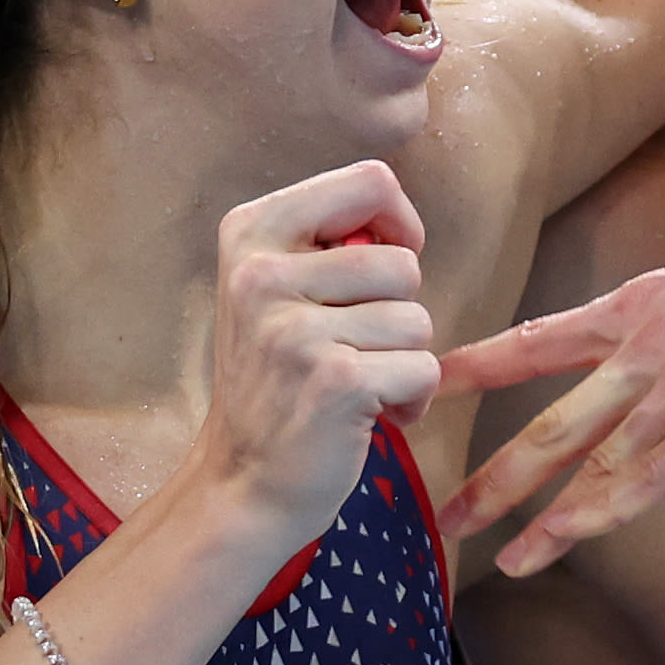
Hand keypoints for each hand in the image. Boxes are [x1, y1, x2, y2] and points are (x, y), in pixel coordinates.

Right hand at [199, 164, 438, 543]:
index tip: (384, 271)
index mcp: (250, 231)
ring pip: (417, 319)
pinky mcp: (335, 381)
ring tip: (355, 385)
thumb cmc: (277, 383)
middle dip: (399, 313)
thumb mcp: (277, 293)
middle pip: (403, 262)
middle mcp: (262, 273)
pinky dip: (411, 400)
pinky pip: (423, 369)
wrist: (241, 484)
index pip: (371, 180)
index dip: (400, 224)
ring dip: (403, 361)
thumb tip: (401, 231)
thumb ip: (330, 247)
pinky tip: (367, 415)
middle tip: (353, 349)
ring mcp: (294, 329)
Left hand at [437, 162, 664, 575]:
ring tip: (499, 558)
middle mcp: (649, 347)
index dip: (478, 368)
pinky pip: (658, 475)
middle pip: (551, 420)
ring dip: (544, 515)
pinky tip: (570, 539)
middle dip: (493, 474)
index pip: (539, 340)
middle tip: (441, 513)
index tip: (428, 385)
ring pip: (596, 460)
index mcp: (643, 305)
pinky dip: (607, 511)